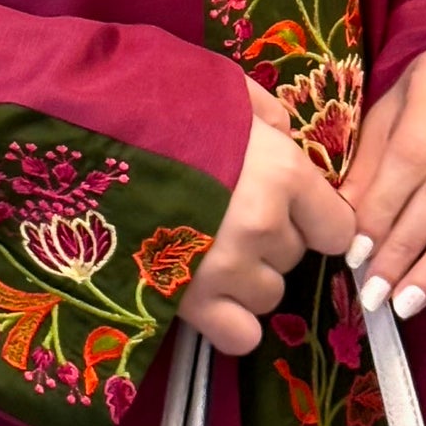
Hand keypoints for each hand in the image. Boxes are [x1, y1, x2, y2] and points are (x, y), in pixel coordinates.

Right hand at [181, 78, 356, 355]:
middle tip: (229, 209)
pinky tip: (207, 289)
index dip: (316, 217)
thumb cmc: (160, 102)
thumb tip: (287, 139)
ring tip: (208, 244)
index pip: (337, 228)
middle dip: (271, 237)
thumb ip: (269, 118)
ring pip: (267, 295)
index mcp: (283, 173)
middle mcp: (264, 229)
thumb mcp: (226, 90)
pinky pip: (239, 336)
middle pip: (294, 257)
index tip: (293, 206)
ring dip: (248, 276)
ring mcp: (227, 271)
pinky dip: (230, 319)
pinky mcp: (189, 304)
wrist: (88, 136)